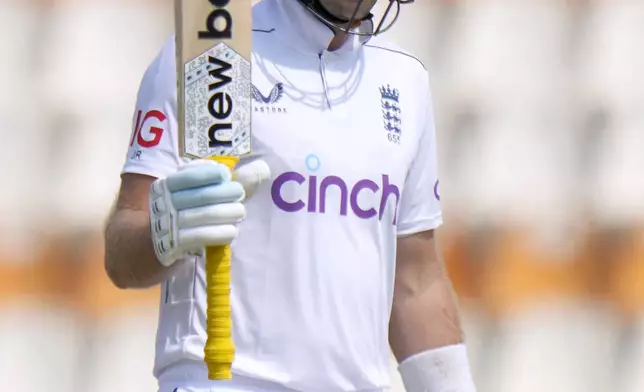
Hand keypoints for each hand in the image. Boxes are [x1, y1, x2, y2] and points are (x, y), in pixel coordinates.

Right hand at [149, 159, 269, 266]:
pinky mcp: (173, 246)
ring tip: (240, 213)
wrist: (144, 246)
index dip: (207, 174)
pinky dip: (220, 233)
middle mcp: (164, 203)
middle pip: (200, 196)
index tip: (225, 174)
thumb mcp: (186, 195)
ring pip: (204, 216)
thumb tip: (260, 170)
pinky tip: (232, 232)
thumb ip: (219, 183)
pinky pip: (201, 237)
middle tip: (240, 195)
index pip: (186, 176)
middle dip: (224, 194)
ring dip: (227, 214)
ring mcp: (167, 225)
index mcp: (165, 186)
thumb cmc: (176, 215)